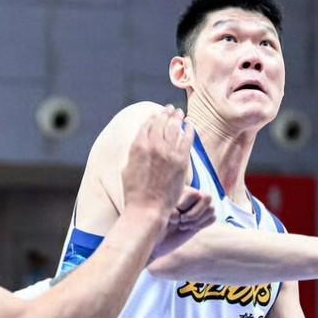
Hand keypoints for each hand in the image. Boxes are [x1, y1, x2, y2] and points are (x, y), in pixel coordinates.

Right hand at [121, 105, 193, 219]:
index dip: (153, 117)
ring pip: (174, 127)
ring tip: (180, 113)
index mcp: (137, 146)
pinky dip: (188, 130)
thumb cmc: (135, 193)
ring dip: (177, 118)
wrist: (147, 208)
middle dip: (166, 113)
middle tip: (171, 109)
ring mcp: (168, 152)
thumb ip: (134, 153)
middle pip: (161, 122)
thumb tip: (139, 145)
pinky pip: (187, 139)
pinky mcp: (181, 160)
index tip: (157, 114)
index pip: (147, 124)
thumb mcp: (127, 168)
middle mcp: (153, 145)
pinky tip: (190, 125)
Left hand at [151, 187, 215, 259]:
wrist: (155, 236)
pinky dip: (203, 224)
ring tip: (183, 224)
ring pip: (211, 208)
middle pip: (207, 197)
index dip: (184, 207)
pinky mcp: (202, 216)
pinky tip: (189, 227)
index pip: (194, 194)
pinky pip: (213, 217)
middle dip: (194, 214)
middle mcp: (190, 193)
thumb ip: (169, 209)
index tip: (172, 216)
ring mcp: (198, 204)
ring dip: (198, 219)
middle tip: (181, 221)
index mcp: (179, 187)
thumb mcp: (159, 214)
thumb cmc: (154, 223)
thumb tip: (178, 214)